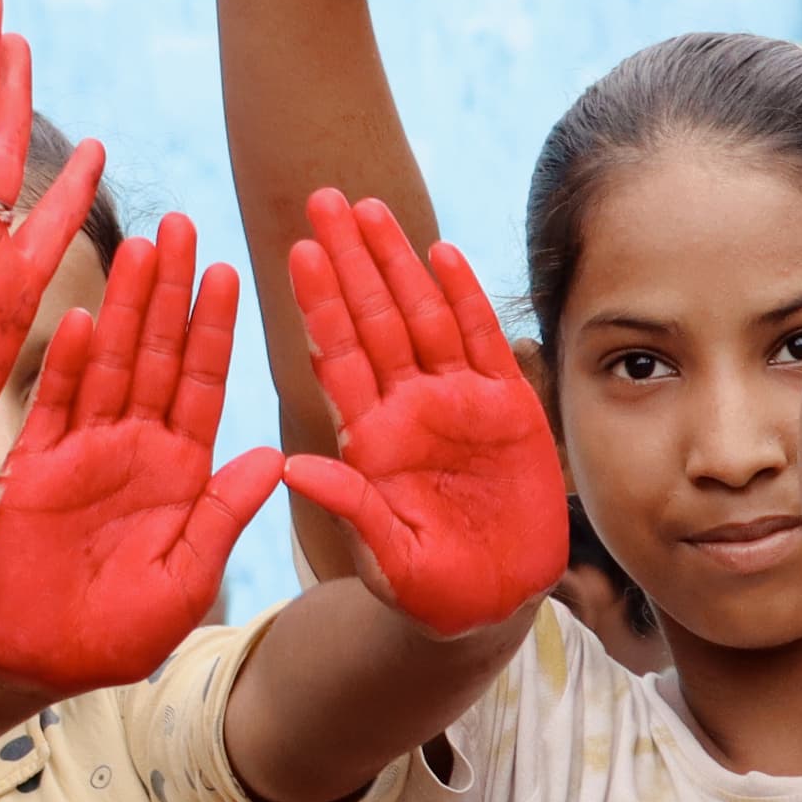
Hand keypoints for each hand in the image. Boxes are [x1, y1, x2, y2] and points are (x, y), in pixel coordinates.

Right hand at [0, 214, 285, 692]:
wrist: (44, 660)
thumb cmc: (123, 632)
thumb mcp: (191, 576)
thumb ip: (225, 515)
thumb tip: (274, 457)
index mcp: (181, 470)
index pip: (205, 382)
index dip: (217, 327)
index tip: (233, 271)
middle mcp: (134, 448)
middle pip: (158, 354)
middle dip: (171, 290)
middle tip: (185, 224)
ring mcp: (82, 452)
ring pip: (110, 363)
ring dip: (125, 306)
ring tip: (140, 247)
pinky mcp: (33, 468)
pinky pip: (54, 406)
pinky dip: (67, 364)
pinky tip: (86, 318)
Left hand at [277, 191, 566, 638]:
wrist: (486, 606)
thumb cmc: (424, 592)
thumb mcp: (385, 560)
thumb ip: (349, 509)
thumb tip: (293, 465)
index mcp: (368, 438)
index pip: (337, 355)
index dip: (319, 302)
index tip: (294, 250)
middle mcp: (407, 408)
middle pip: (373, 316)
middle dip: (348, 257)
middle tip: (322, 196)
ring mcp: (456, 404)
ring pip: (421, 316)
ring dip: (397, 261)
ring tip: (370, 206)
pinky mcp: (508, 412)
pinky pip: (483, 343)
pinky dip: (464, 298)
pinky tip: (443, 254)